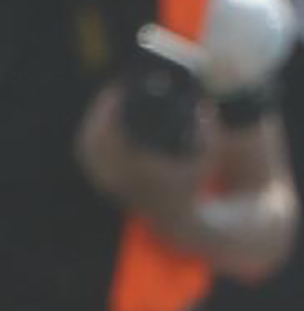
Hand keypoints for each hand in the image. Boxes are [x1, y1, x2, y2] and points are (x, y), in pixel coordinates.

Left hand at [76, 84, 207, 224]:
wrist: (177, 219)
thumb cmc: (192, 184)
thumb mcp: (206, 157)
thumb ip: (208, 132)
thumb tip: (205, 106)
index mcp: (135, 167)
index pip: (108, 135)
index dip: (108, 110)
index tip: (118, 91)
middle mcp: (117, 176)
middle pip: (92, 140)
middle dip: (98, 113)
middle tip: (111, 92)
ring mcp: (109, 182)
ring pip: (87, 149)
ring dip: (92, 125)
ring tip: (105, 105)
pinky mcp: (108, 184)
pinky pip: (89, 158)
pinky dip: (91, 139)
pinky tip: (99, 126)